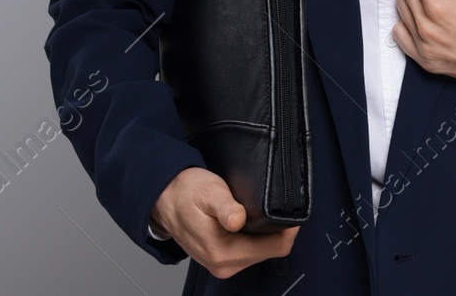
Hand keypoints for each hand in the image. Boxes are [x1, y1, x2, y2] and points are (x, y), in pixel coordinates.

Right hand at [152, 167, 298, 278]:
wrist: (163, 198)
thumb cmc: (184, 192)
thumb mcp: (208, 192)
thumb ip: (225, 207)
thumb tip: (237, 219)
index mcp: (222, 252)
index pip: (275, 248)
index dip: (289, 229)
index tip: (293, 211)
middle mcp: (224, 264)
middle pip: (271, 251)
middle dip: (278, 230)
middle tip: (277, 205)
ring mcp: (223, 263)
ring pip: (262, 251)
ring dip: (267, 233)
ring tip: (262, 210)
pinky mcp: (222, 258)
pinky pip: (251, 249)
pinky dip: (256, 235)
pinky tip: (252, 220)